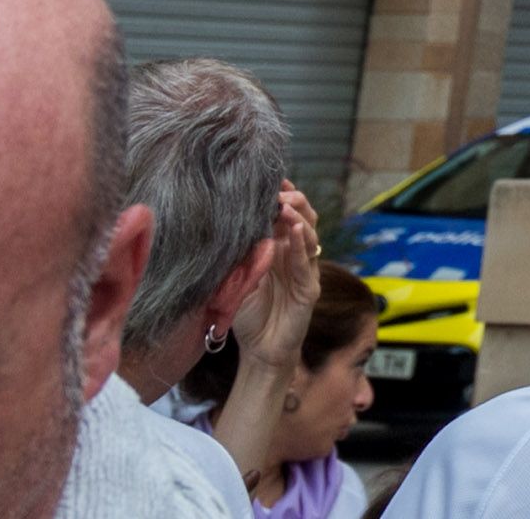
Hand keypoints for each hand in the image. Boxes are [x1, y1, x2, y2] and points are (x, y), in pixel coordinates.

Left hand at [213, 189, 319, 480]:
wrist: (258, 352)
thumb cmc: (245, 315)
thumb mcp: (234, 279)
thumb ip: (236, 256)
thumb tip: (219, 225)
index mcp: (277, 249)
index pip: (283, 215)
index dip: (280, 195)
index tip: (268, 178)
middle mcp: (295, 255)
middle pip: (302, 218)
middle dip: (293, 200)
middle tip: (279, 188)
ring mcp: (305, 271)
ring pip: (309, 235)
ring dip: (299, 218)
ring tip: (287, 203)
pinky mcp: (309, 290)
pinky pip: (307, 264)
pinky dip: (302, 246)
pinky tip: (295, 232)